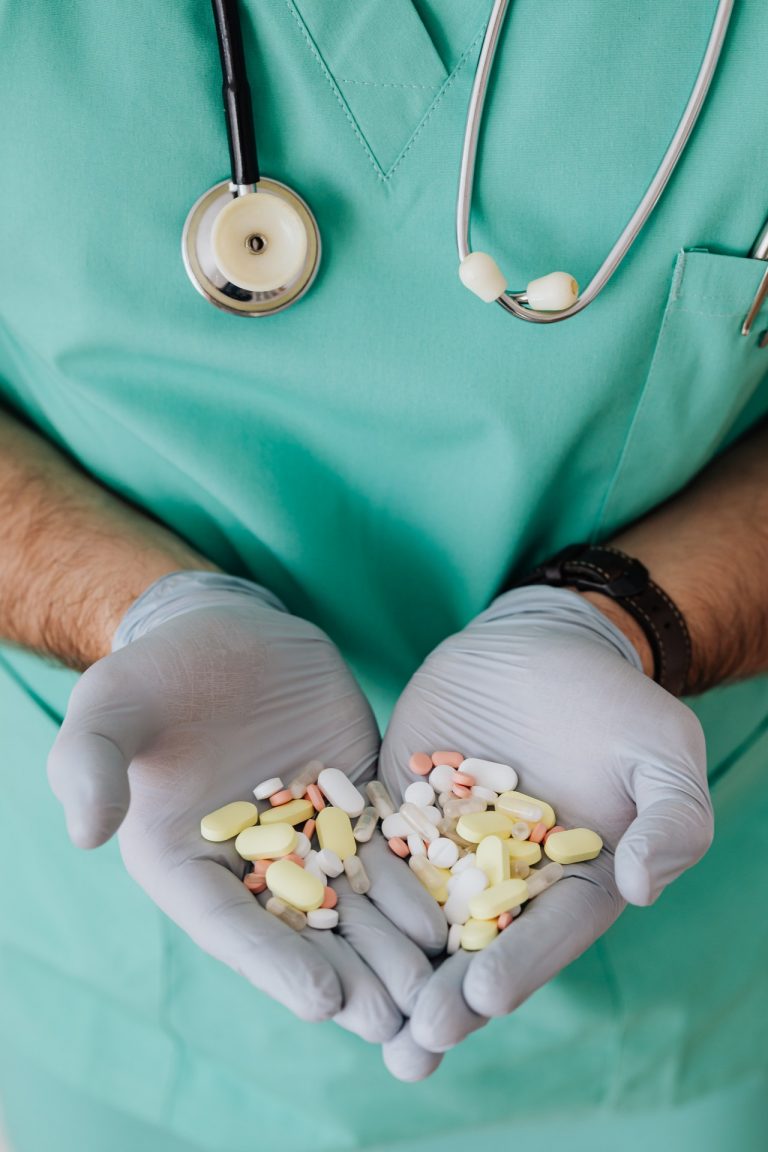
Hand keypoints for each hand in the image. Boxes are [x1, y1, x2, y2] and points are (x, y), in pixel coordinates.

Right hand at [47, 572, 445, 1042]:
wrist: (224, 630)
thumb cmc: (155, 671)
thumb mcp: (110, 707)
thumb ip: (90, 764)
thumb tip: (84, 833)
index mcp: (185, 861)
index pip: (229, 923)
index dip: (272, 962)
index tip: (320, 999)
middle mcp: (252, 862)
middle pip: (303, 928)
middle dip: (352, 975)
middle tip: (400, 1020)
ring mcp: (310, 833)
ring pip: (356, 897)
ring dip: (395, 944)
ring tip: (441, 985)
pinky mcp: (355, 798)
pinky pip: (389, 841)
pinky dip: (417, 876)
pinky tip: (457, 907)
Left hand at [378, 586, 712, 1072]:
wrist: (540, 646)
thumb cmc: (613, 702)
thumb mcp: (660, 750)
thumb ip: (670, 819)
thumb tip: (643, 886)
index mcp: (571, 880)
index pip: (548, 931)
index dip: (520, 963)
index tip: (486, 995)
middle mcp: (503, 878)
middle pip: (474, 945)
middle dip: (444, 995)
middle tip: (413, 1042)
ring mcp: (445, 845)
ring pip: (414, 913)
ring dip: (388, 967)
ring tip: (358, 1016)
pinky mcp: (399, 807)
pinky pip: (372, 845)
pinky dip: (349, 882)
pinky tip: (313, 919)